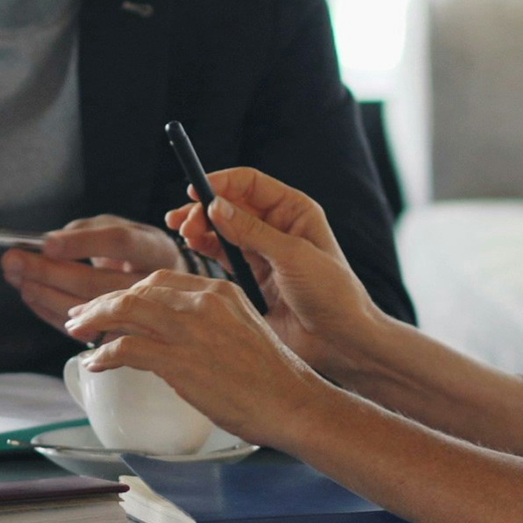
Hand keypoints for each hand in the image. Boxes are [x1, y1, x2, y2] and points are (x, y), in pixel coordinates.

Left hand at [2, 216, 180, 335]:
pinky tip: (31, 296)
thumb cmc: (137, 253)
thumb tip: (48, 245)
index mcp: (155, 250)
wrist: (167, 288)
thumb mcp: (123, 229)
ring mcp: (137, 316)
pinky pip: (80, 329)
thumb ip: (88, 231)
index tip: (46, 243)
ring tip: (17, 278)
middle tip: (13, 259)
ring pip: (85, 309)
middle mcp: (150, 285)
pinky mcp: (119, 336)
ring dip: (45, 294)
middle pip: (96, 281)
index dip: (82, 243)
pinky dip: (50, 312)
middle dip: (49, 271)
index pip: (120, 242)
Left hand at [65, 271, 320, 448]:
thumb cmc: (271, 377)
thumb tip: (172, 335)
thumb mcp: (240, 329)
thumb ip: (208, 322)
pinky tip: (97, 364)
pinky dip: (105, 355)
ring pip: (126, 311)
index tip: (109, 304)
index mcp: (219, 289)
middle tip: (81, 318)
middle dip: (102, 302)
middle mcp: (202, 301)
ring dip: (94, 321)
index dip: (127, 291)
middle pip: (137, 290)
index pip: (159, 279)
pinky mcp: (180, 360)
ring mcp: (190, 329)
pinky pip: (127, 349)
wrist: (291, 402)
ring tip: (78, 333)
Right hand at [165, 167, 381, 379]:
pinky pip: (222, 255)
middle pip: (230, 204)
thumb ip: (252, 232)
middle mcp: (276, 226)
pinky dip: (205, 248)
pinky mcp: (251, 277)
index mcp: (294, 210)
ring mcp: (262, 252)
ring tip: (184, 234)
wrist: (339, 340)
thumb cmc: (331, 292)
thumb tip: (215, 207)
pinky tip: (192, 246)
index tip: (194, 190)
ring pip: (222, 229)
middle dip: (204, 208)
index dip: (221, 182)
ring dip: (200, 227)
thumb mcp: (293, 256)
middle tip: (184, 221)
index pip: (250, 183)